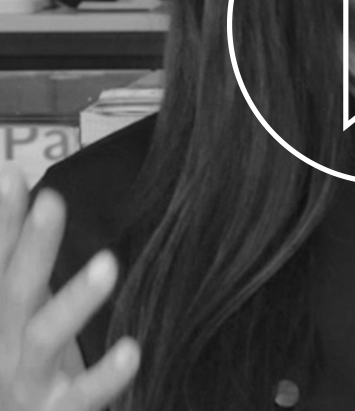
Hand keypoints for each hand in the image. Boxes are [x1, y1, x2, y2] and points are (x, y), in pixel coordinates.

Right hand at [0, 166, 139, 410]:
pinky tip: (133, 351)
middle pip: (13, 288)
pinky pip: (81, 398)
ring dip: (74, 300)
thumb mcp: (17, 313)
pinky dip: (105, 378)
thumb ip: (18, 256)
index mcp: (0, 314)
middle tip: (51, 202)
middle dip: (31, 245)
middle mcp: (3, 344)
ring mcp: (25, 382)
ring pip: (44, 338)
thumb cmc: (19, 369)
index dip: (3, 220)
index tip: (13, 174)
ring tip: (107, 264)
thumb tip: (27, 189)